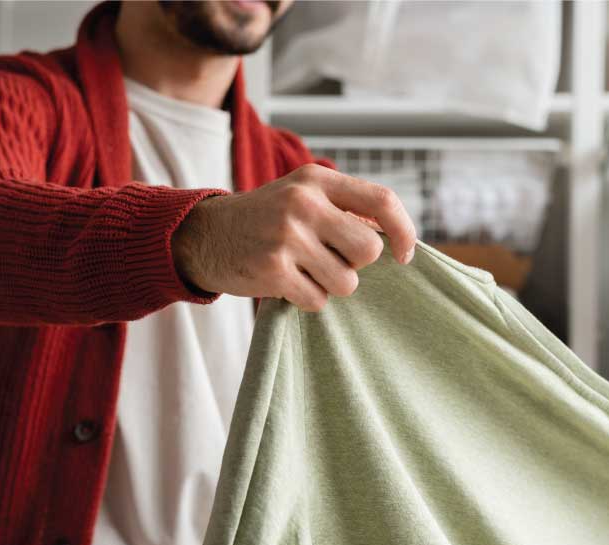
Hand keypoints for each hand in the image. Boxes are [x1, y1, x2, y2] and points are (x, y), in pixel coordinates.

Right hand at [172, 164, 415, 311]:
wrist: (204, 235)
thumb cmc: (266, 220)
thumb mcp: (302, 195)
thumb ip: (345, 208)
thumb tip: (396, 240)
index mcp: (317, 179)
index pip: (382, 201)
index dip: (403, 232)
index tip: (404, 256)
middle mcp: (304, 203)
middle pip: (368, 250)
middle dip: (354, 265)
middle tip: (327, 260)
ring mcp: (287, 236)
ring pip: (346, 282)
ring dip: (330, 286)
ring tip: (302, 270)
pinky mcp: (272, 270)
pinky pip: (318, 300)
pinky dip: (307, 299)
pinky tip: (285, 283)